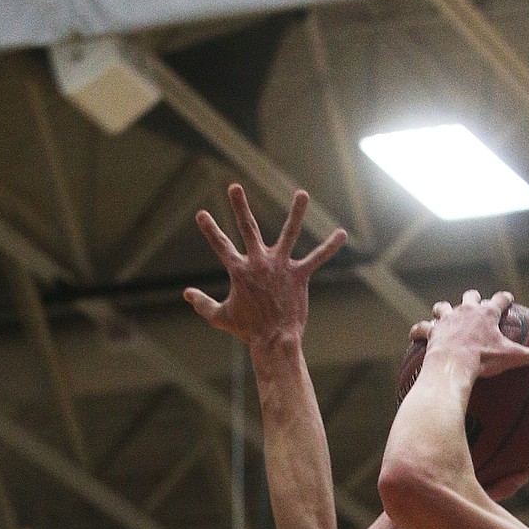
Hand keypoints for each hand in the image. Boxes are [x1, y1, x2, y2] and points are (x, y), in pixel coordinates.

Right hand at [185, 184, 345, 349]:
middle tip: (234, 187)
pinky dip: (329, 246)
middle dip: (240, 207)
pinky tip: (341, 234)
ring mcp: (280, 267)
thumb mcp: (220, 317)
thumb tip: (187, 293)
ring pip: (289, 233)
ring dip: (296, 212)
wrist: (274, 341)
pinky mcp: (299, 276)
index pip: (220, 245)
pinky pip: (317, 258)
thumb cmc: (248, 331)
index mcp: (238, 270)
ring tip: (302, 193)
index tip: (202, 214)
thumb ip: (202, 303)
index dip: (210, 230)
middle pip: (248, 229)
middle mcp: (259, 263)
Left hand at [410, 291, 528, 381]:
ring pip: (443, 306)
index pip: (499, 300)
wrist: (454, 364)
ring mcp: (447, 319)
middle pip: (470, 296)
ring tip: (444, 312)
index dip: (504, 299)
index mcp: (486, 314)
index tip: (507, 298)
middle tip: (475, 301)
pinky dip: (419, 330)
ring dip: (444, 309)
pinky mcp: (431, 331)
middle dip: (473, 298)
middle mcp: (466, 311)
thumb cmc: (484, 360)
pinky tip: (415, 334)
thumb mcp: (513, 358)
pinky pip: (422, 328)